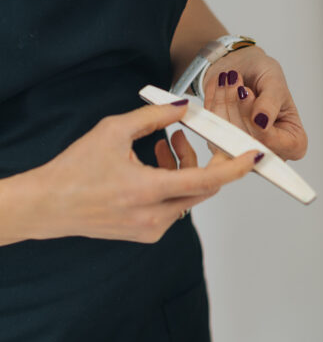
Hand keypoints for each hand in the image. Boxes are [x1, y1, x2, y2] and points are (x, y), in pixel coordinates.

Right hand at [26, 102, 259, 242]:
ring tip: (163, 146)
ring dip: (184, 171)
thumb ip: (153, 117)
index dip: (235, 168)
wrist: (48, 206)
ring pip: (189, 197)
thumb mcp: (112, 132)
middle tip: (190, 137)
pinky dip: (172, 186)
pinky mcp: (148, 235)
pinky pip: (174, 207)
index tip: (254, 157)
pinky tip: (154, 167)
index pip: (206, 180)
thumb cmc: (75, 169)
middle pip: (203, 188)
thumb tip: (183, 106)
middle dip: (203, 161)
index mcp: (147, 190)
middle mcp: (155, 215)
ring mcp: (153, 229)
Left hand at [204, 46, 306, 159]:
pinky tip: (220, 91)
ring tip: (228, 81)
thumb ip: (270, 103)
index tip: (247, 93)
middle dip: (237, 107)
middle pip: (247, 141)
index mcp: (293, 143)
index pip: (271, 143)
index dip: (255, 120)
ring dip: (224, 103)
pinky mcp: (222, 146)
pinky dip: (213, 107)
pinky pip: (212, 132)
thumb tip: (262, 121)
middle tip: (237, 82)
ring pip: (227, 137)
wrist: (240, 68)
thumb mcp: (274, 83)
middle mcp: (271, 152)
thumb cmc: (264, 76)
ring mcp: (246, 152)